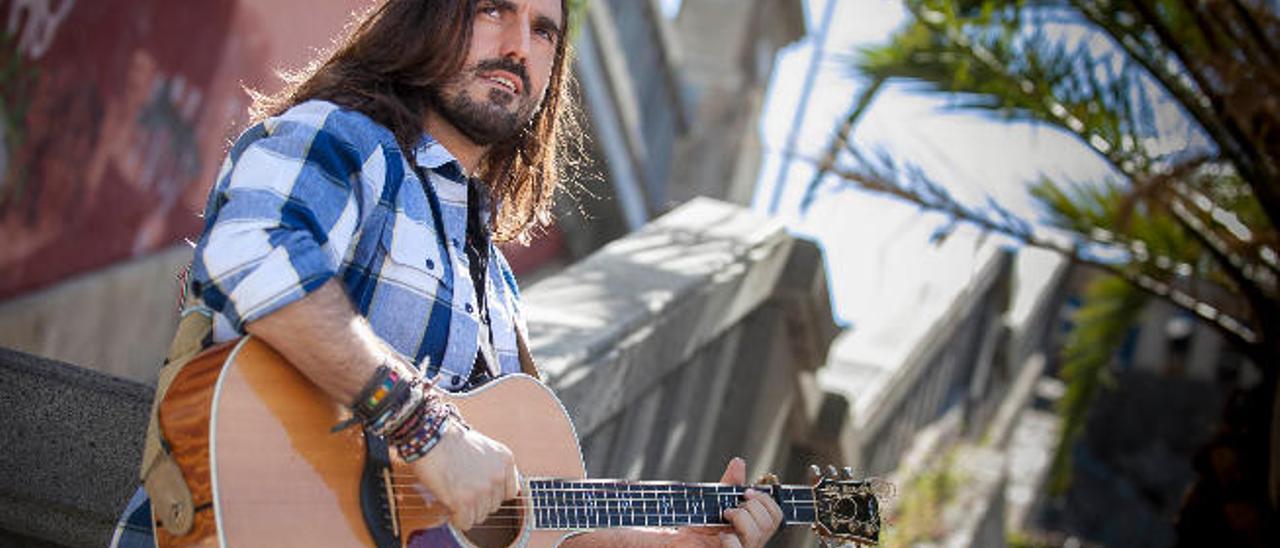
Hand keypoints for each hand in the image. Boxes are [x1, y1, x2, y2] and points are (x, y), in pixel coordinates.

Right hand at [409, 421, 519, 530]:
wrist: (430, 437)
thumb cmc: (449, 440)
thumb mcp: (482, 447)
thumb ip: (491, 468)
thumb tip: (490, 490)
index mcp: (505, 460)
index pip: (510, 492)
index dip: (492, 494)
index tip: (480, 491)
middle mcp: (498, 476)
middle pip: (493, 506)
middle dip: (477, 502)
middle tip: (461, 490)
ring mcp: (482, 489)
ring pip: (479, 516)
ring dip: (466, 510)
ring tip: (453, 494)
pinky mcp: (464, 501)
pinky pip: (465, 523)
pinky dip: (456, 519)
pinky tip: (449, 506)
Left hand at [668, 457, 783, 547]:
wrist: (678, 544)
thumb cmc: (695, 529)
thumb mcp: (713, 503)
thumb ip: (728, 485)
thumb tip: (739, 463)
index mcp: (751, 528)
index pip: (775, 515)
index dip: (766, 500)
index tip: (747, 492)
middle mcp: (749, 541)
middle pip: (770, 523)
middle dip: (753, 507)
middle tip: (732, 506)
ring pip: (757, 535)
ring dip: (740, 518)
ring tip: (724, 516)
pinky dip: (730, 539)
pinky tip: (719, 537)